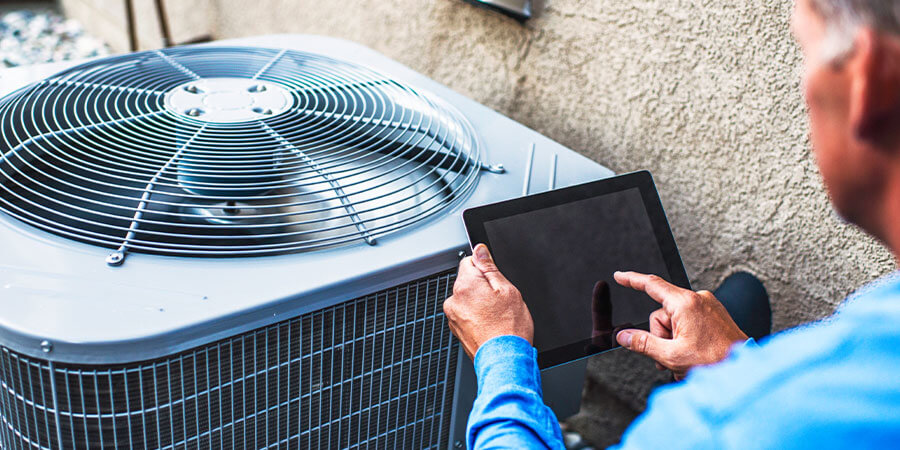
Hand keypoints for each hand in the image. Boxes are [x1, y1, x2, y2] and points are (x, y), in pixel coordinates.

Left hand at [443, 244, 533, 359]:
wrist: (504, 360)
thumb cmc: (509, 329)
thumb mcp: (508, 290)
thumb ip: (489, 267)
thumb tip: (480, 250)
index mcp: (465, 286)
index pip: (469, 261)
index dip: (486, 269)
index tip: (495, 280)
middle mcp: (454, 300)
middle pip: (468, 282)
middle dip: (483, 288)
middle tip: (500, 301)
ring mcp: (453, 317)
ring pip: (467, 299)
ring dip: (479, 303)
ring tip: (496, 317)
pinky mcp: (457, 330)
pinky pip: (466, 315)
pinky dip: (476, 318)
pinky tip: (491, 325)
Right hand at [614, 271, 747, 379]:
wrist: (742, 369)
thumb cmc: (715, 361)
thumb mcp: (671, 355)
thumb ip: (643, 343)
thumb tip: (623, 336)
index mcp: (686, 304)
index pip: (652, 285)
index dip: (632, 280)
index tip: (620, 276)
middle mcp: (698, 299)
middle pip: (662, 313)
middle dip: (661, 335)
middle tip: (669, 355)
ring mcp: (708, 305)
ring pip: (675, 319)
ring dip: (673, 339)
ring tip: (684, 358)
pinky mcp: (714, 313)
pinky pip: (689, 319)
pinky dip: (684, 335)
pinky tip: (692, 351)